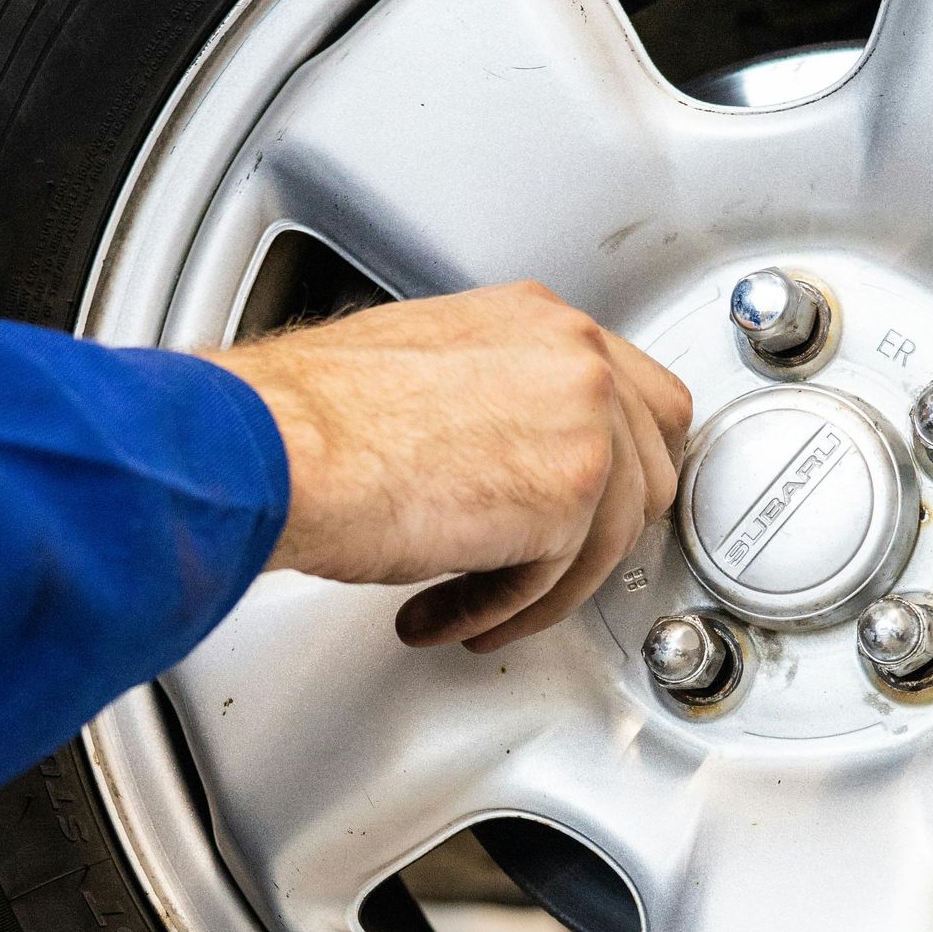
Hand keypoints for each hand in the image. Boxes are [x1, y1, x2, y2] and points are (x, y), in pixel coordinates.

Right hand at [205, 280, 689, 653]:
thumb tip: (506, 455)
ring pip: (615, 533)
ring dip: (545, 585)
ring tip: (478, 605)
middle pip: (653, 463)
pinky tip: (457, 611)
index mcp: (539, 320)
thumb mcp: (425, 373)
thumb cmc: (314, 418)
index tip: (593, 502)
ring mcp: (584, 421)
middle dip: (604, 530)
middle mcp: (574, 357)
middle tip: (553, 566)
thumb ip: (494, 403)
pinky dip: (507, 609)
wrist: (279, 447)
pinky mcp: (571, 494)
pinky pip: (562, 577)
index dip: (621, 461)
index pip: (635, 392)